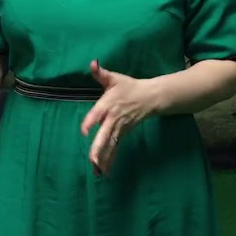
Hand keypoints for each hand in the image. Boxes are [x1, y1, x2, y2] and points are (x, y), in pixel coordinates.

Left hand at [80, 59, 159, 175]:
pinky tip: (104, 172)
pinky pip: (115, 149)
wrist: (151, 97)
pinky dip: (110, 160)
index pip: (98, 113)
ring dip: (104, 158)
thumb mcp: (115, 78)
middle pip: (105, 135)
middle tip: (92, 160)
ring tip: (96, 170)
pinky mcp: (123, 134)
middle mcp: (113, 118)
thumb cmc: (129, 87)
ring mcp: (119, 128)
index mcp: (108, 104)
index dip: (91, 122)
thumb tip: (92, 63)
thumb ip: (101, 73)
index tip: (84, 130)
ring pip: (110, 145)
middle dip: (98, 148)